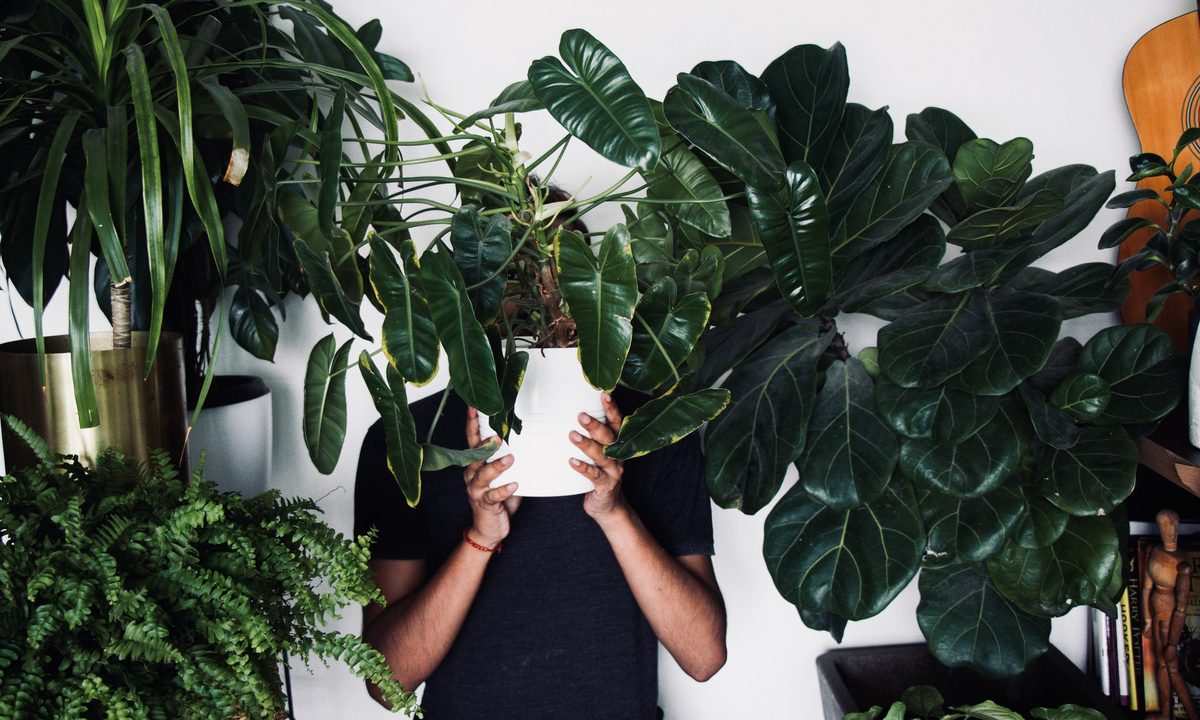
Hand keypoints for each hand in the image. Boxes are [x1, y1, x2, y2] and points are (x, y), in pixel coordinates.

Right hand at [463, 407, 520, 548]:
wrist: (489, 529)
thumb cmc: (499, 498)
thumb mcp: (505, 475)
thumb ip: (512, 459)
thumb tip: (531, 439)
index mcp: (476, 464)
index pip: (473, 439)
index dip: (473, 423)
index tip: (474, 406)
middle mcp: (472, 474)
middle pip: (475, 454)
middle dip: (484, 443)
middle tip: (497, 434)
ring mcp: (476, 489)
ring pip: (483, 474)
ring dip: (496, 466)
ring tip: (510, 458)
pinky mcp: (484, 504)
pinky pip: (493, 496)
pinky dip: (504, 490)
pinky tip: (515, 485)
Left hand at [570, 393, 625, 519]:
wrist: (607, 505)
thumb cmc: (599, 473)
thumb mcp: (598, 453)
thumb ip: (591, 436)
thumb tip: (567, 414)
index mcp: (618, 444)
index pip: (617, 423)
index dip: (612, 409)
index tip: (603, 394)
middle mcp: (618, 455)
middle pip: (609, 437)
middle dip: (596, 425)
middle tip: (581, 416)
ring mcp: (613, 471)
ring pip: (601, 455)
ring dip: (586, 444)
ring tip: (572, 435)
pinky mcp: (605, 485)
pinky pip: (594, 475)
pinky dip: (583, 468)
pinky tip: (572, 462)